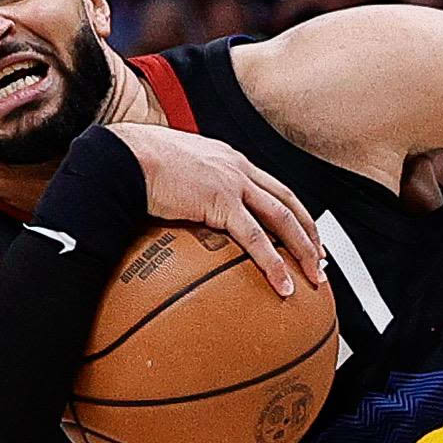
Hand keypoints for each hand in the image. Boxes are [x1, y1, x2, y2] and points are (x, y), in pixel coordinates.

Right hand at [112, 122, 325, 296]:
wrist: (123, 157)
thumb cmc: (134, 164)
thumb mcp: (170, 169)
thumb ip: (185, 186)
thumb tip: (180, 208)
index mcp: (228, 160)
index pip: (271, 186)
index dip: (293, 211)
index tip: (304, 233)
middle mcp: (237, 168)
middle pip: (288, 201)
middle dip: (309, 232)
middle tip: (319, 260)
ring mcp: (232, 183)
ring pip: (283, 218)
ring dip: (302, 250)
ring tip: (313, 278)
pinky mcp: (220, 202)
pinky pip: (257, 238)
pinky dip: (274, 263)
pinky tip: (284, 285)